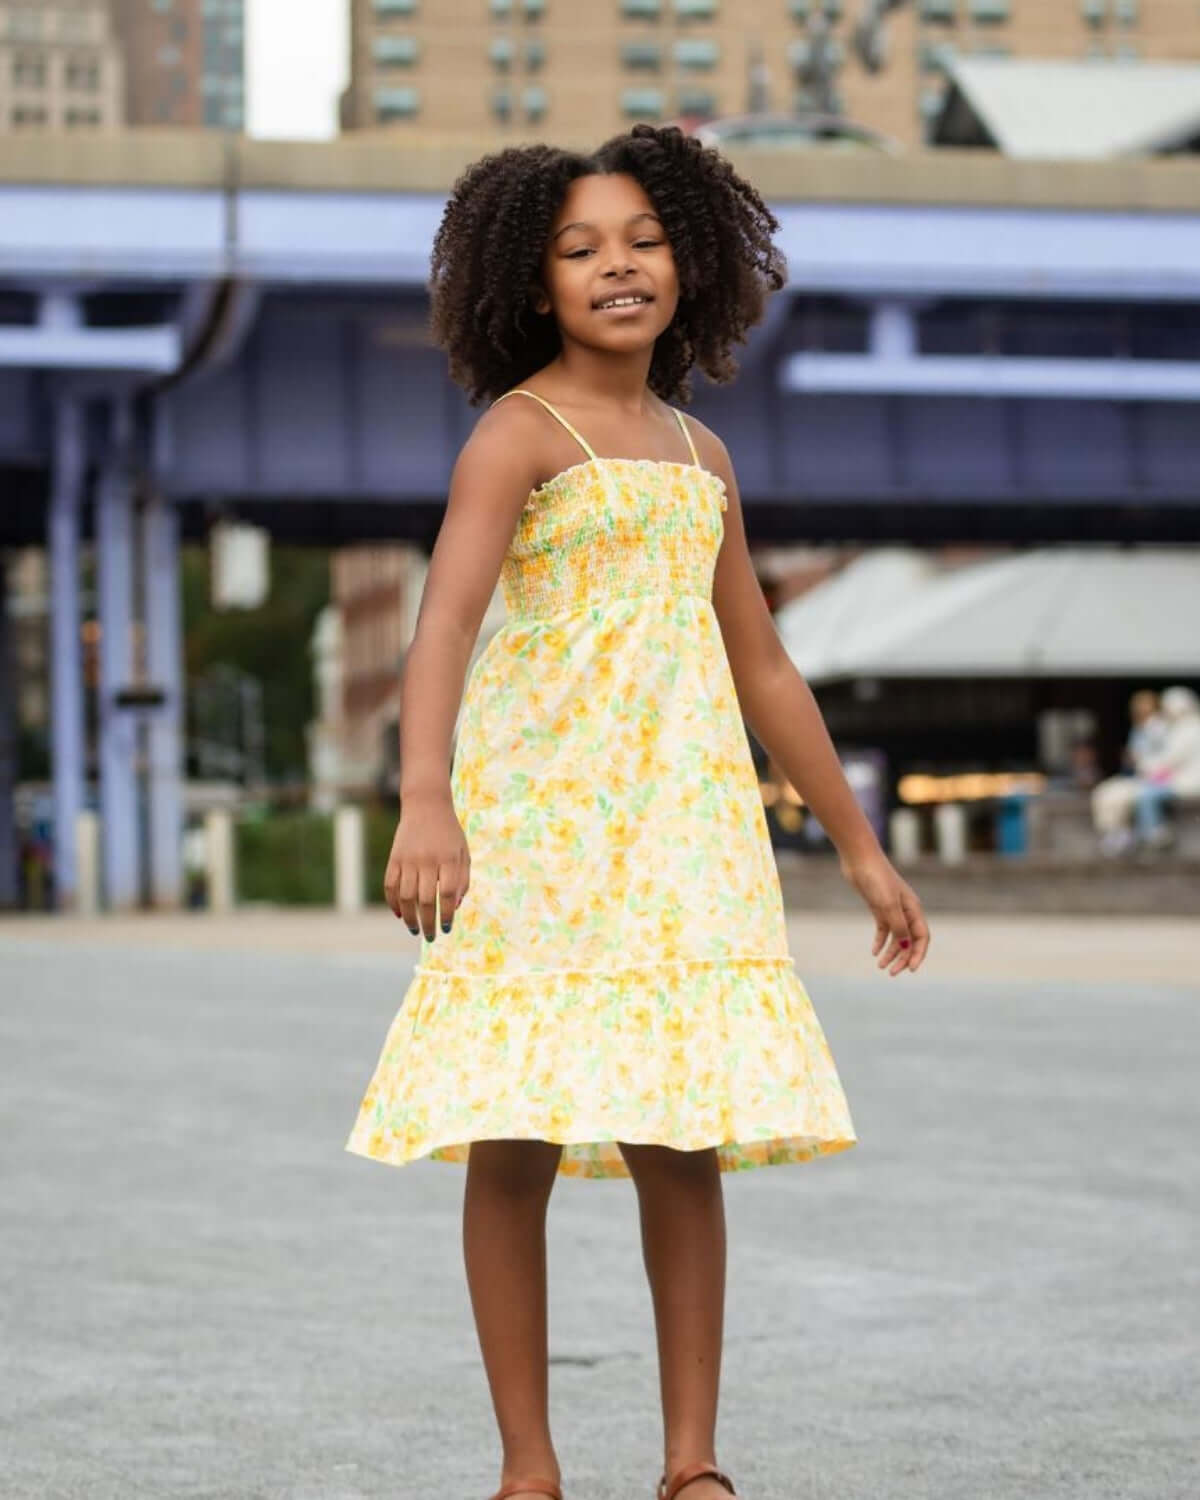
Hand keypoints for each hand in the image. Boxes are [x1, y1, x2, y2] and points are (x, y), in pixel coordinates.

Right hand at [384, 789, 470, 941]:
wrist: (426, 806)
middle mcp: (428, 860)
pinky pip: (391, 885)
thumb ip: (462, 880)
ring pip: (406, 896)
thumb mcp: (463, 853)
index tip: (446, 928)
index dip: (446, 915)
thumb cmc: (449, 834)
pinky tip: (399, 914)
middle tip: (430, 937)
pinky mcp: (395, 858)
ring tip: (414, 929)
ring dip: (409, 917)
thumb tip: (453, 908)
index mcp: (449, 859)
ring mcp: (409, 859)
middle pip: (425, 900)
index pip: (446, 894)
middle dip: (428, 923)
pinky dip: (393, 902)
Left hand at [838, 849, 929, 975]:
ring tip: (880, 967)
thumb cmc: (876, 879)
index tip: (910, 969)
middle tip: (891, 973)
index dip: (918, 954)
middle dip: (902, 957)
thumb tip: (905, 947)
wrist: (859, 860)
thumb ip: (898, 927)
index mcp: (913, 909)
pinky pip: (883, 929)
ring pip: (895, 937)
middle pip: (909, 940)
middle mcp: (906, 910)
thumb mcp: (888, 905)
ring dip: (890, 952)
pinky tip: (874, 952)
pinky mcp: (878, 907)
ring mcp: (892, 908)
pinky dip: (880, 941)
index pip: (922, 937)